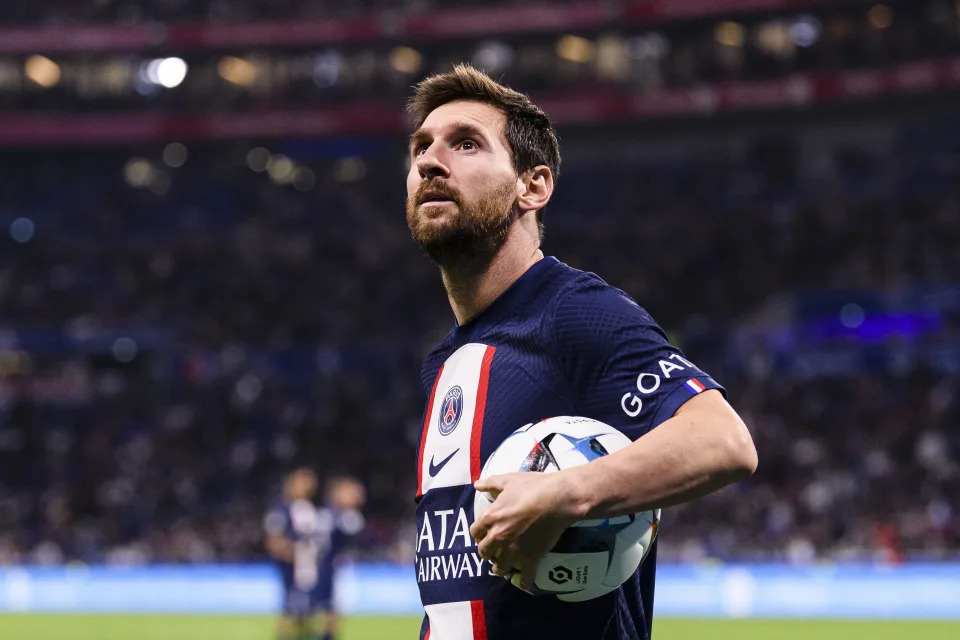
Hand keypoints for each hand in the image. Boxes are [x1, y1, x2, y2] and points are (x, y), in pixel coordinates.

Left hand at [470, 471, 579, 590]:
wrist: (557, 499)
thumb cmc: (533, 487)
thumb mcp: (509, 480)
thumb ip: (491, 484)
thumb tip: (477, 485)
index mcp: (491, 518)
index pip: (475, 532)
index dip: (478, 534)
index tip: (483, 535)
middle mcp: (498, 537)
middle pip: (484, 552)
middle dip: (487, 552)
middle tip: (492, 552)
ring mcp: (513, 550)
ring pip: (500, 567)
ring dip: (499, 568)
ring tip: (501, 568)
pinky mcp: (530, 558)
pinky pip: (525, 577)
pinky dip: (524, 581)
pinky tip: (524, 583)